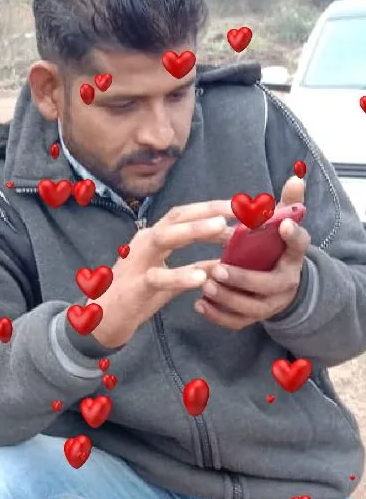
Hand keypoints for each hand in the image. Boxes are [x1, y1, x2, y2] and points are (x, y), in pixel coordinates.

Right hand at [86, 201, 233, 348]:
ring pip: (166, 238)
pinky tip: (202, 279)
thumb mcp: (172, 281)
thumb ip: (195, 269)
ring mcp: (138, 262)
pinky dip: (181, 276)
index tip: (240, 206)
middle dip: (209, 211)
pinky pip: (159, 278)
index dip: (212, 208)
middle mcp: (145, 242)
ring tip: (223, 230)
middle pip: (178, 217)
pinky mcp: (135, 286)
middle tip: (239, 209)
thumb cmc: (138, 296)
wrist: (103, 320)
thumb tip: (225, 261)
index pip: (185, 215)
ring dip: (195, 231)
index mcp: (154, 238)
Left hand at [196, 177, 310, 330]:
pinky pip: (236, 322)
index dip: (292, 235)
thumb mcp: (284, 226)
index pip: (298, 245)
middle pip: (267, 285)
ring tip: (205, 285)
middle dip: (242, 278)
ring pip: (250, 308)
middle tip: (217, 268)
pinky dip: (217, 315)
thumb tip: (295, 176)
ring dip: (226, 298)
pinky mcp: (253, 318)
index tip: (282, 224)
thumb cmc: (275, 250)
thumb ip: (288, 203)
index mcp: (293, 258)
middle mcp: (286, 284)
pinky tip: (199, 304)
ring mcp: (269, 305)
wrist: (281, 286)